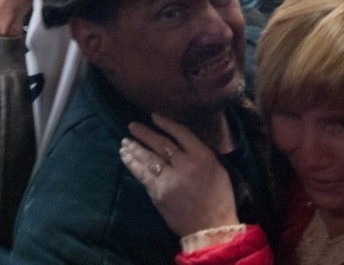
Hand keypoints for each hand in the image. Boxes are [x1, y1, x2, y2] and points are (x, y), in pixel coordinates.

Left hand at [120, 113, 238, 236]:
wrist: (211, 227)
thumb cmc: (219, 197)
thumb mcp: (217, 168)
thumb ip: (200, 152)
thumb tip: (181, 139)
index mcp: (202, 156)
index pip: (180, 133)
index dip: (165, 123)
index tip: (153, 116)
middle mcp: (185, 165)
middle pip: (160, 144)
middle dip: (144, 133)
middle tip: (132, 126)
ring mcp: (169, 180)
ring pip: (148, 158)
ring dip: (134, 148)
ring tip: (124, 141)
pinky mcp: (158, 194)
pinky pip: (142, 175)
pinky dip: (133, 164)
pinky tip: (126, 157)